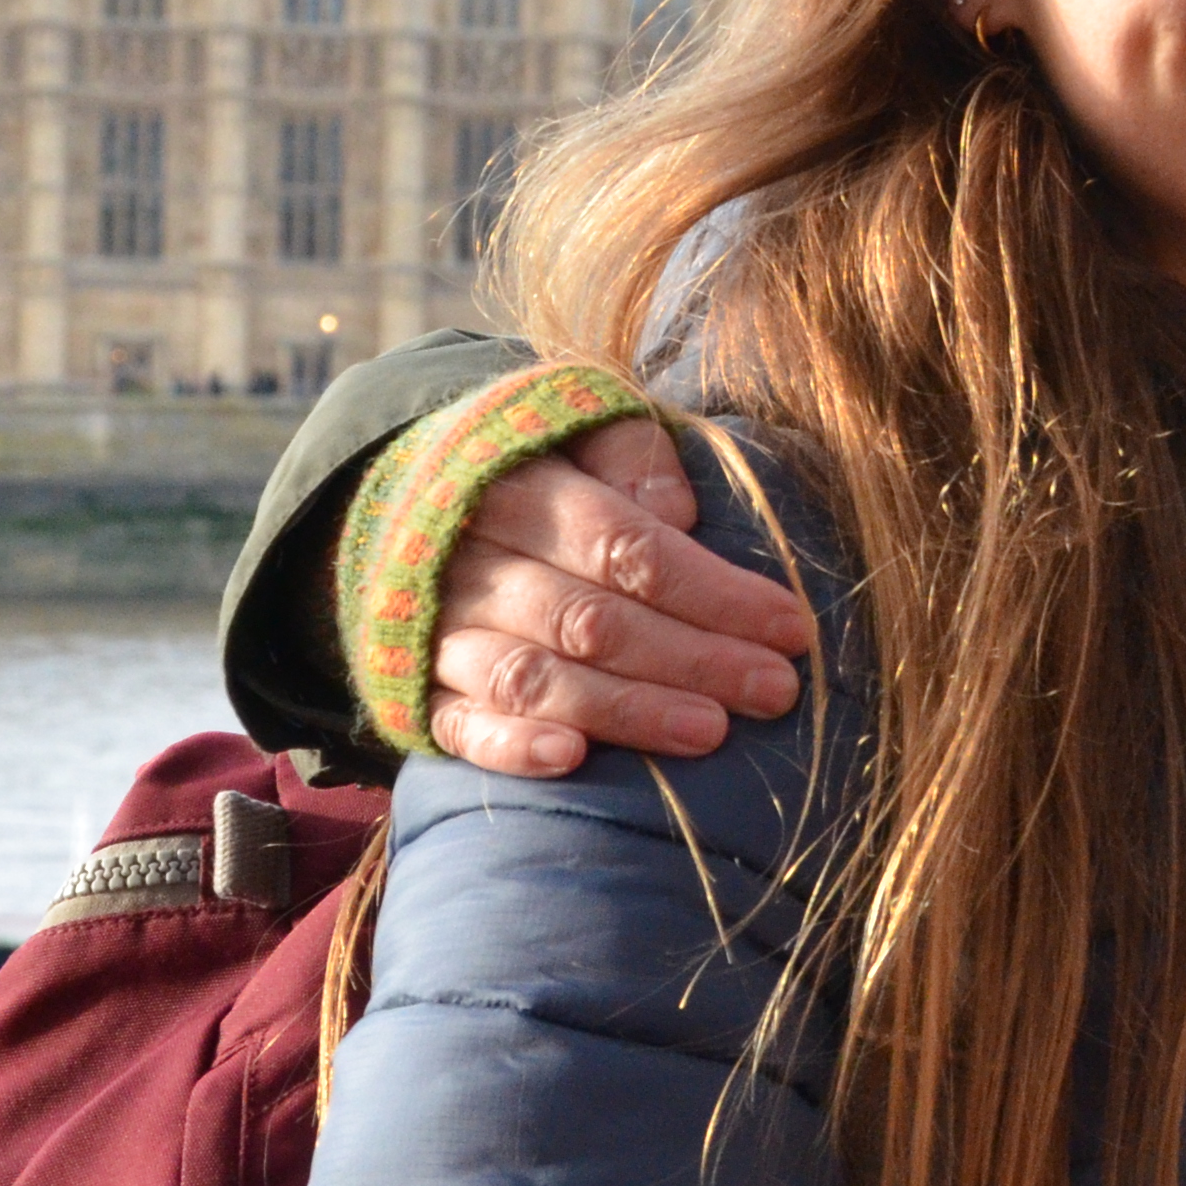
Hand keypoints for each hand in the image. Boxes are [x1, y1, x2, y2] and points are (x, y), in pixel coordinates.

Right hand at [425, 417, 815, 773]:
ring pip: (533, 677)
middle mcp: (473, 563)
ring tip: (710, 732)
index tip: (788, 626)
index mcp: (522, 489)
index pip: (626, 547)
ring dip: (625, 709)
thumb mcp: (578, 425)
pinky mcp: (416, 688)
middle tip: (774, 690)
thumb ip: (631, 457)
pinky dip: (511, 745)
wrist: (397, 496)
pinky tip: (572, 760)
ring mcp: (440, 630)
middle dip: (692, 658)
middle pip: (591, 620)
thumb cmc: (532, 466)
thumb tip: (680, 513)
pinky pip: (458, 724)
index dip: (711, 590)